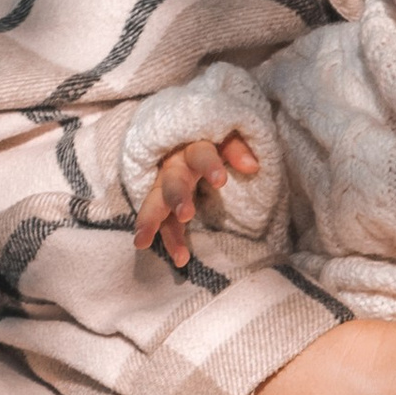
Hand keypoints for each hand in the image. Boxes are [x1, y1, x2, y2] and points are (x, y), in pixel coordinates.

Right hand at [134, 127, 262, 266]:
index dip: (209, 166)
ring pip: (155, 203)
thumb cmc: (215, 142)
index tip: (221, 181)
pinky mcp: (165, 206)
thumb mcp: (229, 138)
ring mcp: (165, 187)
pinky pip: (163, 223)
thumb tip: (251, 165)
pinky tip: (170, 256)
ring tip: (144, 242)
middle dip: (176, 197)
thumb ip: (237, 148)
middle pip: (172, 181)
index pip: (200, 153)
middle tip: (186, 214)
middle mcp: (174, 167)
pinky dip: (168, 241)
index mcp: (191, 147)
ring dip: (153, 222)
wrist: (190, 144)